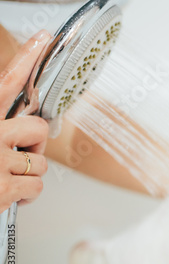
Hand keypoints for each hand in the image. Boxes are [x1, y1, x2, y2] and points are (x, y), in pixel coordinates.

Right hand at [0, 30, 50, 211]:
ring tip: (7, 177)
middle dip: (37, 143)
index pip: (6, 81)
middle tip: (24, 151)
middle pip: (38, 128)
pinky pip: (36, 186)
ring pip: (40, 163)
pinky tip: (10, 195)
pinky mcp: (3, 188)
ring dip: (28, 173)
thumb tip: (14, 125)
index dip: (26, 59)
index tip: (41, 39)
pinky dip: (27, 194)